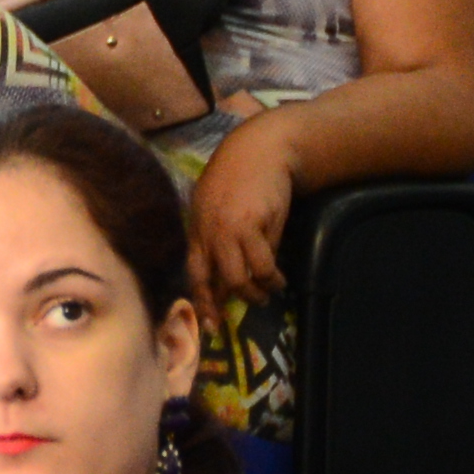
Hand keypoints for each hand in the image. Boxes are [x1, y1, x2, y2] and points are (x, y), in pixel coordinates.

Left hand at [187, 114, 295, 306]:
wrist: (260, 150)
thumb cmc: (238, 177)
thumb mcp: (216, 206)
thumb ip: (218, 238)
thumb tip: (230, 277)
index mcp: (196, 229)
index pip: (194, 273)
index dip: (203, 301)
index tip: (212, 324)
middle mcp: (210, 233)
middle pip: (219, 280)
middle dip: (236, 300)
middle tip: (254, 304)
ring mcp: (231, 230)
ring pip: (241, 277)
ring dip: (258, 291)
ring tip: (268, 292)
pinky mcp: (256, 225)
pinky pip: (263, 263)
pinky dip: (272, 277)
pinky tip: (279, 279)